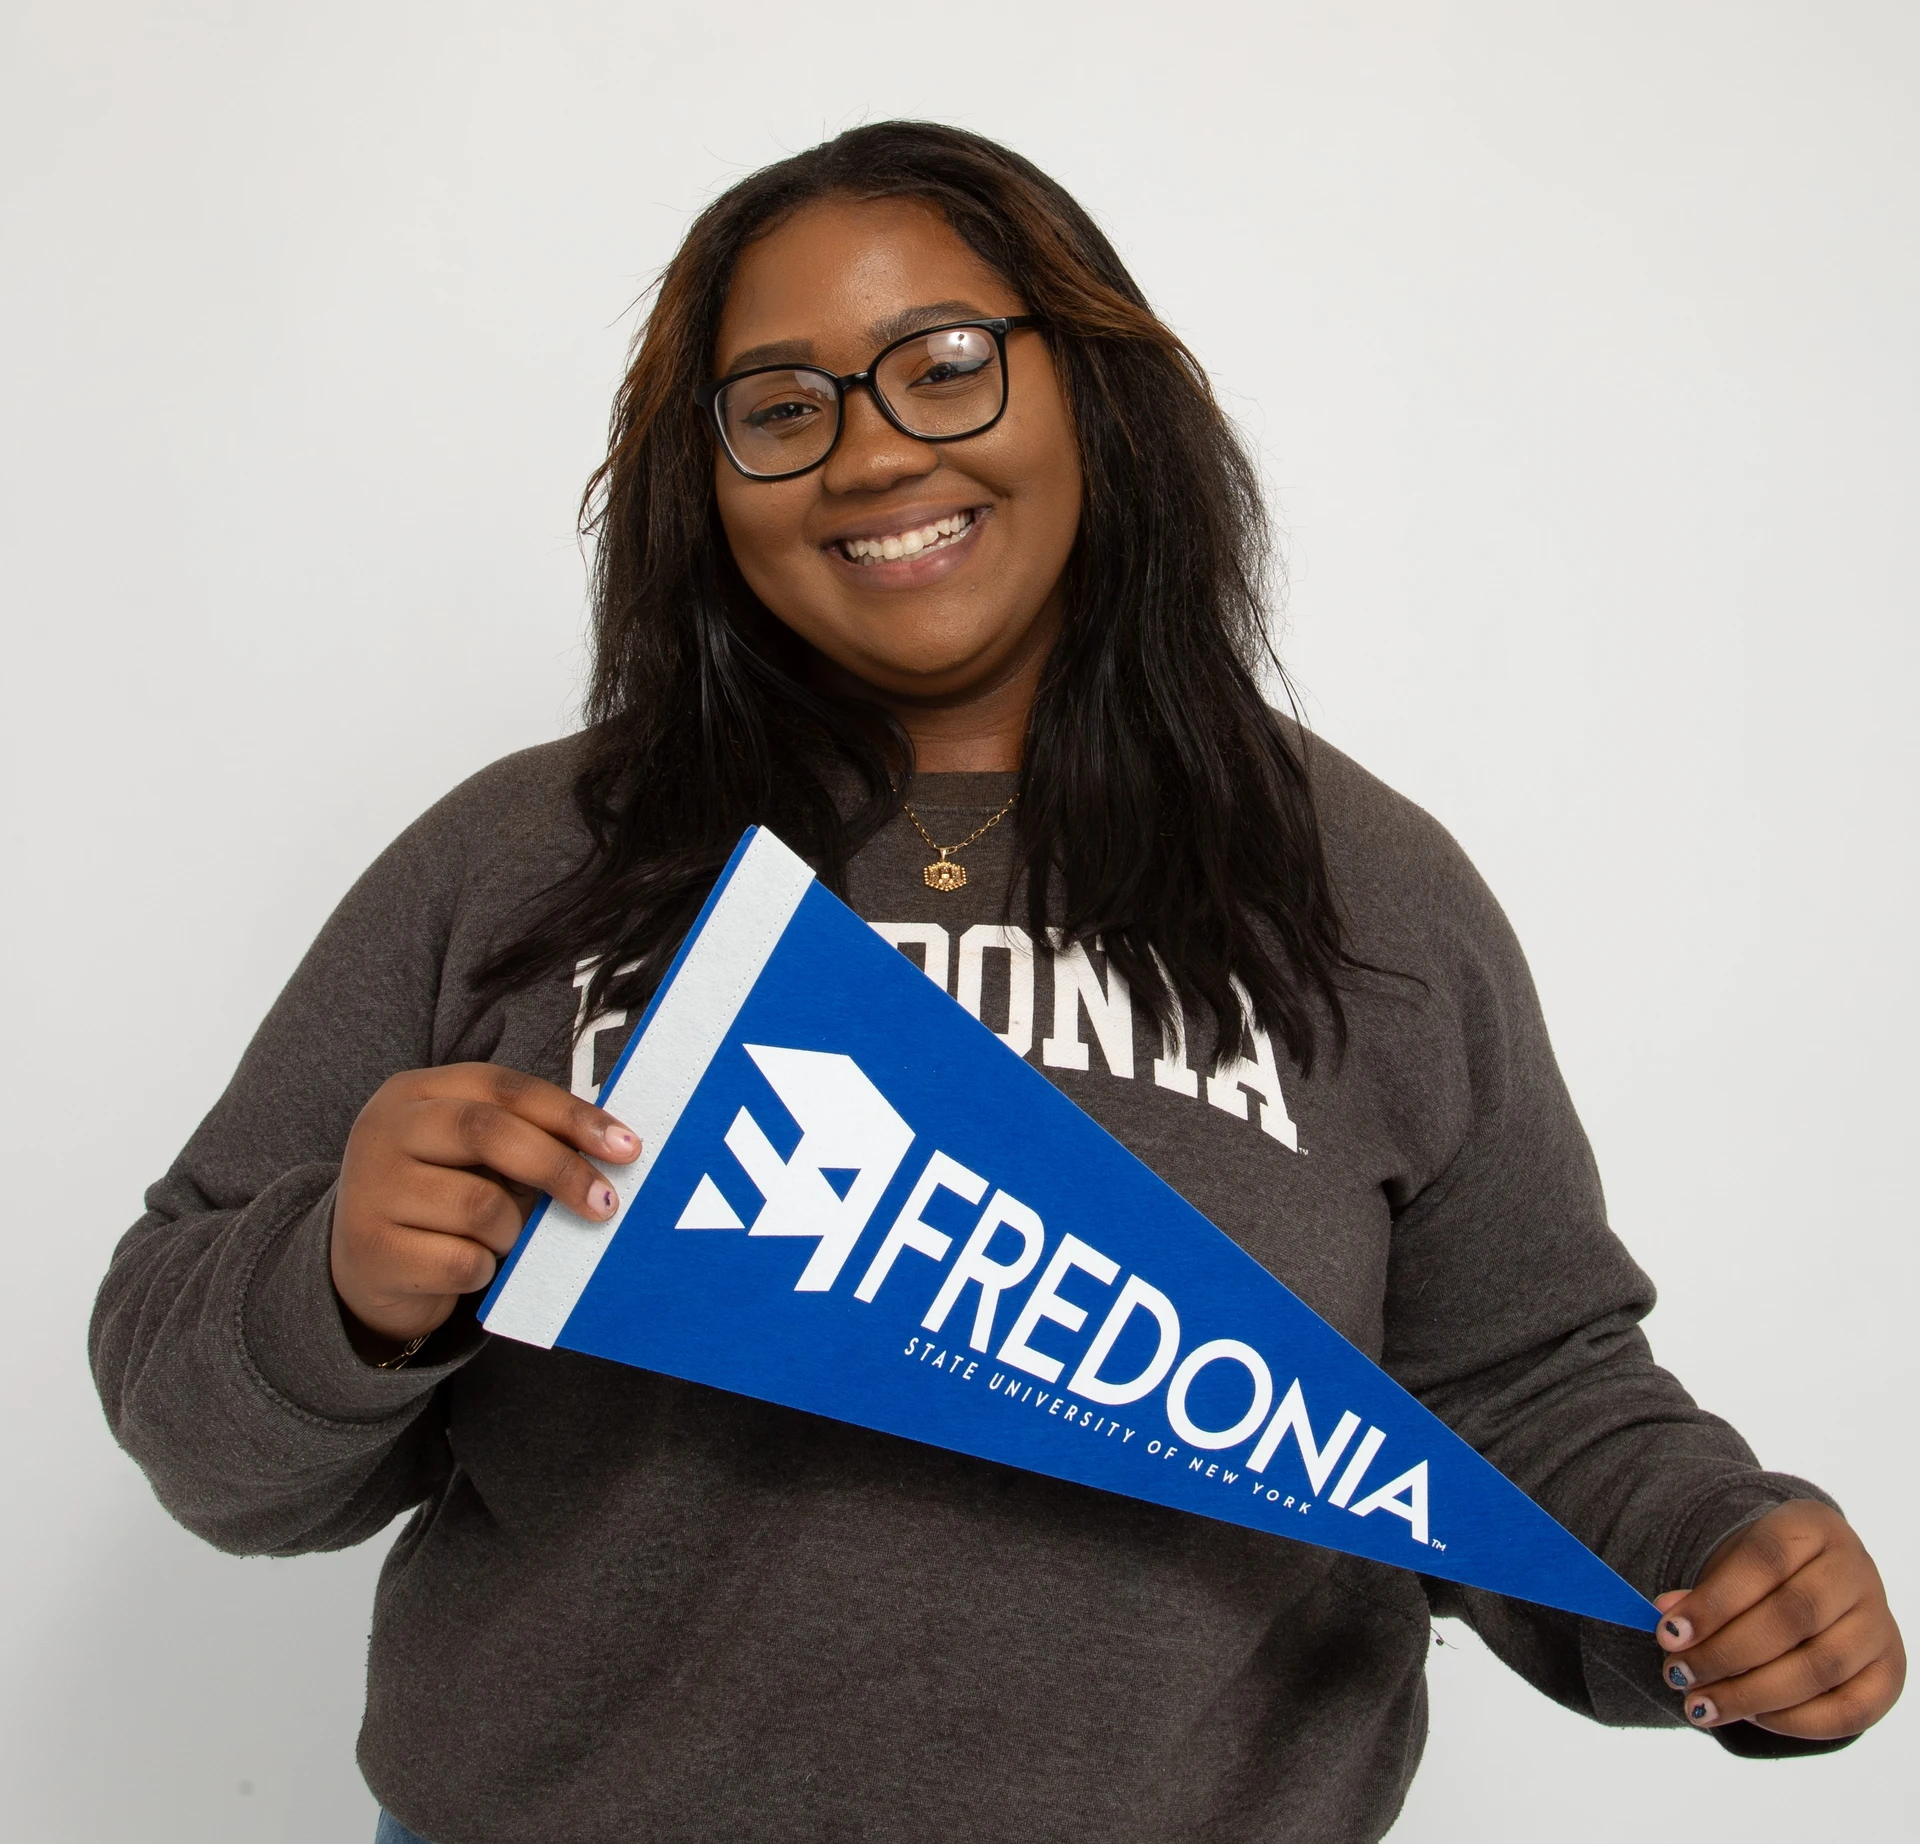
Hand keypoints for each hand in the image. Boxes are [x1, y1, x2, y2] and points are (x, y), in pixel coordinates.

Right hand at [332, 1063, 639, 1352]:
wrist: (365, 1268)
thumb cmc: (441, 1200)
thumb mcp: (473, 1157)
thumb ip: (526, 1141)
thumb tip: (613, 1151)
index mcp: (417, 1092)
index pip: (505, 1088)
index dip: (571, 1115)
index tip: (626, 1147)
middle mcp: (384, 1129)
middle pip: (488, 1132)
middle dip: (559, 1168)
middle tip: (606, 1204)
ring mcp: (370, 1188)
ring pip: (480, 1207)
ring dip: (511, 1232)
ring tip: (498, 1239)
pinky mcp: (370, 1249)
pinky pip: (461, 1261)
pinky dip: (483, 1270)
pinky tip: (467, 1267)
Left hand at [1655, 1499, 1904, 1738]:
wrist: (1820, 1583)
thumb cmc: (1765, 1575)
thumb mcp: (1731, 1565)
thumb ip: (1702, 1592)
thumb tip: (1667, 1616)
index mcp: (1813, 1527)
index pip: (1763, 1561)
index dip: (1714, 1602)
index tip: (1667, 1634)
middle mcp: (1856, 1571)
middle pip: (1792, 1617)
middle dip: (1726, 1653)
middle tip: (1678, 1676)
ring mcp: (1880, 1623)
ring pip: (1820, 1668)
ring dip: (1752, 1693)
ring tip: (1702, 1705)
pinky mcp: (1891, 1672)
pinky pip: (1850, 1710)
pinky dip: (1796, 1720)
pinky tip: (1751, 1716)